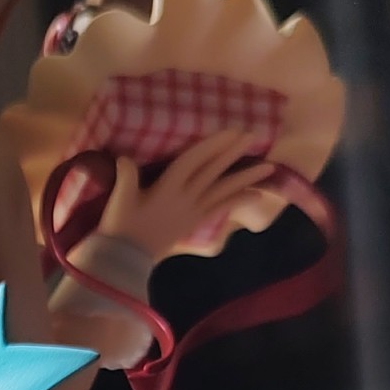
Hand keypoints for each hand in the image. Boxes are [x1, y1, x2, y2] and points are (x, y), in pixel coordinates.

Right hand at [100, 128, 278, 261]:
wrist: (126, 257)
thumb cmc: (121, 226)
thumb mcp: (121, 197)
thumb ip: (126, 175)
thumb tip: (126, 158)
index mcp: (168, 187)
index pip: (194, 160)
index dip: (213, 144)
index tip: (231, 131)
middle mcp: (186, 197)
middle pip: (213, 171)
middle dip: (233, 153)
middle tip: (253, 136)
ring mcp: (193, 211)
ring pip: (224, 190)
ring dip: (247, 177)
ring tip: (269, 167)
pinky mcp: (194, 222)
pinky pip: (221, 208)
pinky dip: (239, 200)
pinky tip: (257, 194)